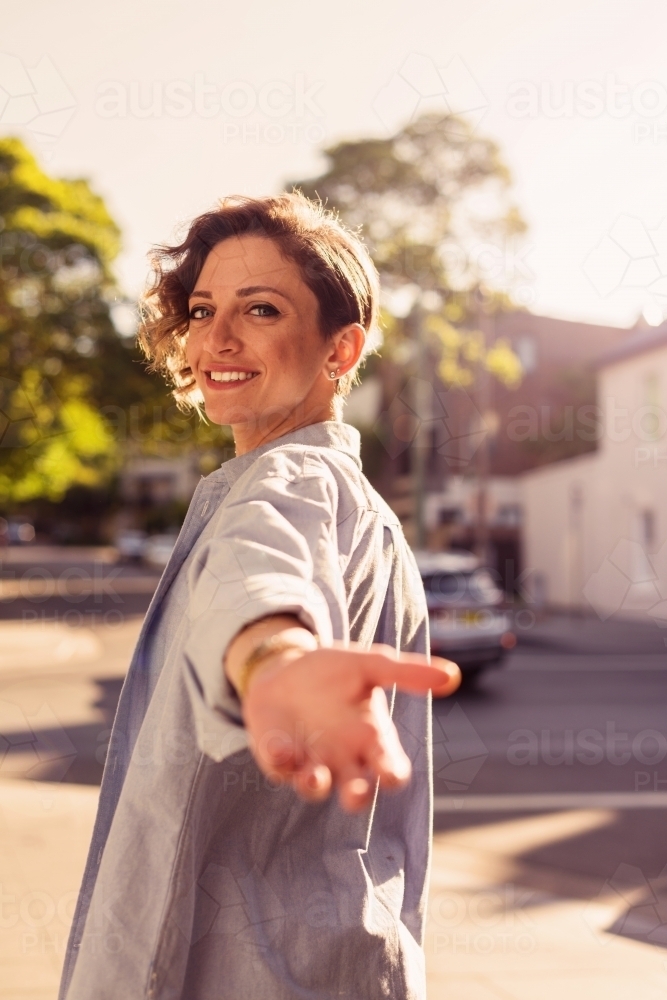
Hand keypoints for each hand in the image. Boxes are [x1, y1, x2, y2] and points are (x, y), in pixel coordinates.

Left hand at [239, 640, 459, 811]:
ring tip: (314, 776)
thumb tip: (453, 675)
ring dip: (315, 785)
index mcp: (372, 739)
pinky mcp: (279, 758)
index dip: (392, 774)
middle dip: (358, 797)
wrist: (286, 667)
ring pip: (316, 788)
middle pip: (358, 792)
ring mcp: (311, 761)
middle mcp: (344, 759)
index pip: (390, 767)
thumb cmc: (334, 671)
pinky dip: (281, 759)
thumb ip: (407, 673)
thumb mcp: (370, 665)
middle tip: (356, 794)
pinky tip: (280, 747)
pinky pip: (280, 766)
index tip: (391, 773)